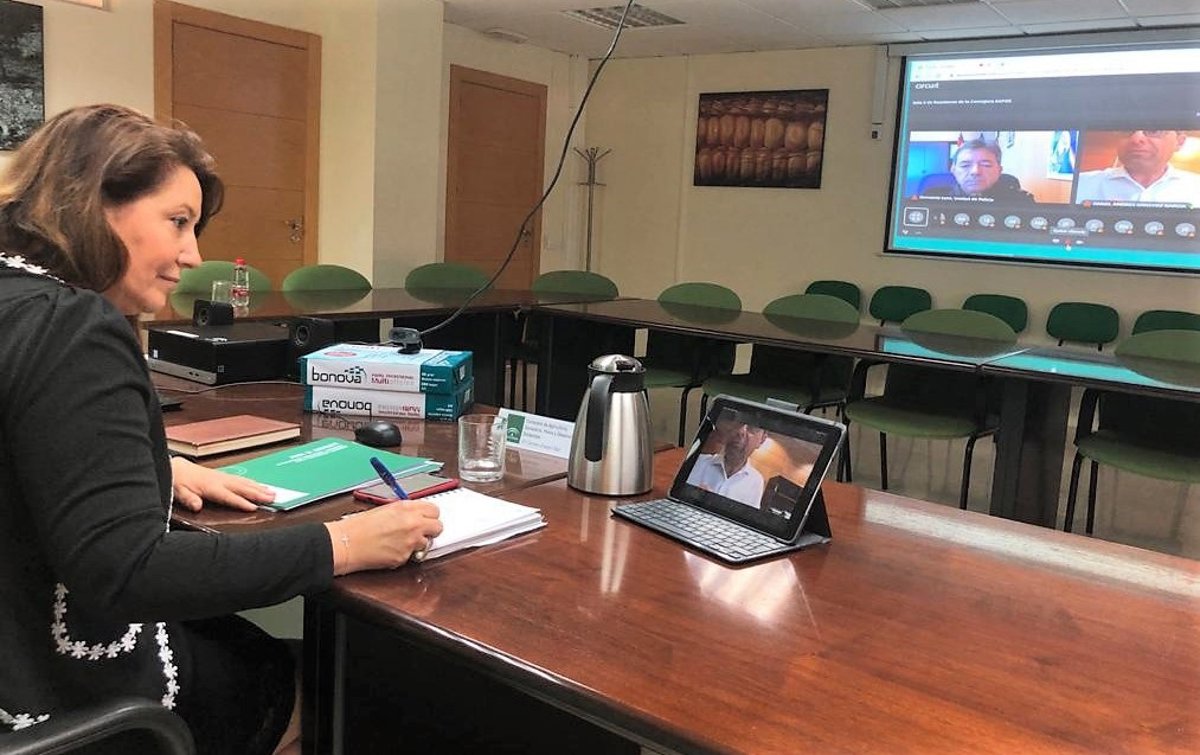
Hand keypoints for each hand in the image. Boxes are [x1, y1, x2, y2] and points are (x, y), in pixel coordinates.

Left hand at [170, 456, 276, 511]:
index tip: (254, 507)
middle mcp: (220, 481)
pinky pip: (242, 479)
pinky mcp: (224, 476)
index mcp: (210, 486)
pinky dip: (254, 483)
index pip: (228, 496)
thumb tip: (197, 506)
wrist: (176, 468)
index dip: (240, 502)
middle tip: (273, 498)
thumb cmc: (178, 481)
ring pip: (245, 482)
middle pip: (242, 488)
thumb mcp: (178, 492)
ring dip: (260, 488)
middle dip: (258, 493)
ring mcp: (224, 477)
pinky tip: (261, 486)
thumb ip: (188, 499)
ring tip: (273, 493)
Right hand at [324, 501, 443, 574]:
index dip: (430, 515)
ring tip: (401, 541)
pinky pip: (412, 555)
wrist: (347, 543)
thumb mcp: (385, 509)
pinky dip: (405, 553)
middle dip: (431, 529)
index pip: (434, 510)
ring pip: (427, 543)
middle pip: (438, 526)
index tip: (426, 518)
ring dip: (418, 543)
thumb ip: (405, 511)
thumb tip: (416, 514)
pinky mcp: (405, 557)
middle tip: (421, 531)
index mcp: (407, 508)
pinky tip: (392, 549)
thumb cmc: (359, 526)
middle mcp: (412, 523)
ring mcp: (410, 541)